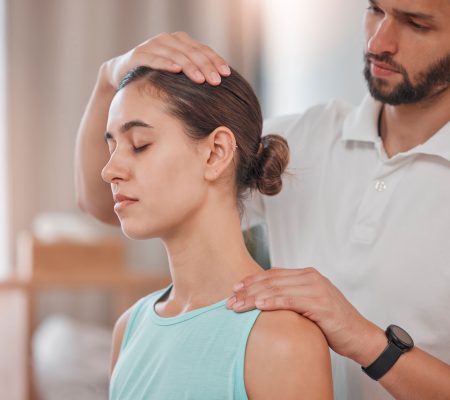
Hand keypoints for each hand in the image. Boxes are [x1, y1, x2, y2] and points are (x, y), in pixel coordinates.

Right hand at [102, 31, 230, 88]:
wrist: (122, 73)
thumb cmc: (155, 75)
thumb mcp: (176, 73)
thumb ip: (193, 73)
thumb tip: (218, 84)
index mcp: (180, 42)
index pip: (202, 50)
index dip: (215, 61)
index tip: (227, 75)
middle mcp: (168, 39)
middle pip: (192, 52)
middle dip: (206, 67)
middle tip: (216, 81)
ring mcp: (152, 45)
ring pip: (176, 55)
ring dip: (189, 67)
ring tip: (200, 80)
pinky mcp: (138, 54)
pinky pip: (154, 58)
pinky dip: (165, 63)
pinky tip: (176, 70)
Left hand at [227, 267, 385, 363]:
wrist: (359, 335)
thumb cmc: (332, 322)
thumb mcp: (309, 304)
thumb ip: (291, 296)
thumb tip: (264, 299)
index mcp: (307, 275)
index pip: (273, 274)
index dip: (251, 280)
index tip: (234, 288)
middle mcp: (310, 277)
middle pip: (271, 280)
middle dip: (247, 290)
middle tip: (229, 300)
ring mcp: (315, 288)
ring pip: (276, 288)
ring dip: (253, 297)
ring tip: (237, 305)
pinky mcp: (319, 302)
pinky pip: (290, 299)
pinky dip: (272, 301)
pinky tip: (258, 305)